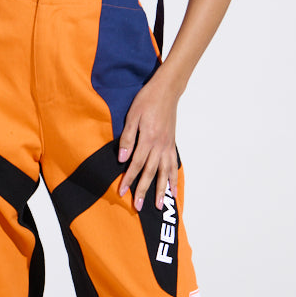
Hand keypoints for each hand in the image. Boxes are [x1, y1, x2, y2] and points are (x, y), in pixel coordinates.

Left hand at [117, 72, 179, 210]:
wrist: (167, 90)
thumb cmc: (147, 100)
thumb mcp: (132, 116)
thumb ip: (127, 138)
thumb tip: (122, 159)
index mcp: (148, 138)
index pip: (136, 164)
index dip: (129, 179)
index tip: (122, 192)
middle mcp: (159, 145)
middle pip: (150, 172)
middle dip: (143, 190)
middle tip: (138, 206)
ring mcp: (167, 146)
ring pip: (164, 172)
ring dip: (161, 190)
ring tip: (159, 206)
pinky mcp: (171, 144)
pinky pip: (173, 165)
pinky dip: (173, 179)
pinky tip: (173, 191)